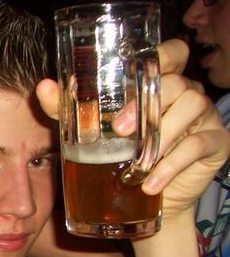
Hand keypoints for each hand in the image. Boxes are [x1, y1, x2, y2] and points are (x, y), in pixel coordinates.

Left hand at [36, 38, 229, 218]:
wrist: (141, 203)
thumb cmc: (116, 156)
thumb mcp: (88, 130)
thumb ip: (67, 108)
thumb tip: (44, 87)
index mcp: (159, 84)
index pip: (172, 53)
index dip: (163, 54)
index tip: (140, 68)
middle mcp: (186, 94)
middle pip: (177, 82)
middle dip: (146, 103)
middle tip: (119, 129)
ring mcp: (204, 118)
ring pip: (192, 108)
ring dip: (161, 136)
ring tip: (136, 162)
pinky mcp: (216, 144)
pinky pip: (199, 146)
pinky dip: (171, 165)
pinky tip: (149, 183)